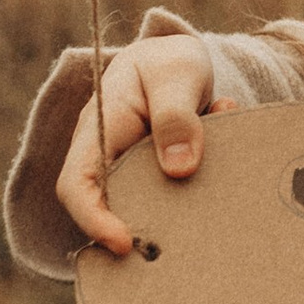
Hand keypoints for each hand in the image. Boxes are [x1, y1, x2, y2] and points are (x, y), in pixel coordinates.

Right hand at [58, 35, 217, 257]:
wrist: (179, 60)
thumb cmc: (169, 64)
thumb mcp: (176, 74)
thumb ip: (176, 116)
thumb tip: (180, 169)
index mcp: (97, 131)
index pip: (76, 185)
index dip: (92, 219)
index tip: (124, 243)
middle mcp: (108, 159)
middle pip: (111, 210)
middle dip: (142, 232)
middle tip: (185, 241)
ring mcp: (133, 173)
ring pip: (148, 210)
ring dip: (182, 210)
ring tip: (216, 197)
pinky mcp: (160, 181)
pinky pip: (176, 199)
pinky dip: (203, 191)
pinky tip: (227, 159)